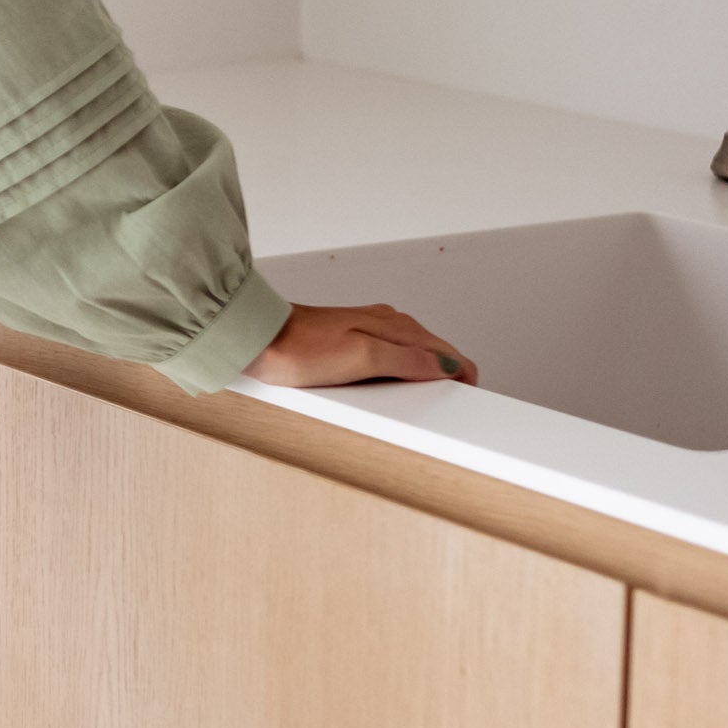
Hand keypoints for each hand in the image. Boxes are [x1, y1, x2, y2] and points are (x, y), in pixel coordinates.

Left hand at [245, 300, 477, 390]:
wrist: (257, 340)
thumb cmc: (299, 349)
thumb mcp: (362, 357)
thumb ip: (406, 359)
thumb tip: (444, 365)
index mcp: (396, 326)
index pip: (447, 352)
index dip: (463, 376)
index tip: (470, 398)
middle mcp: (385, 324)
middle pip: (432, 352)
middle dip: (447, 375)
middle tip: (454, 403)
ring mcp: (366, 331)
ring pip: (409, 354)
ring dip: (422, 374)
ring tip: (428, 399)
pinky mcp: (347, 342)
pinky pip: (386, 359)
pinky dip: (396, 374)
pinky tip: (388, 389)